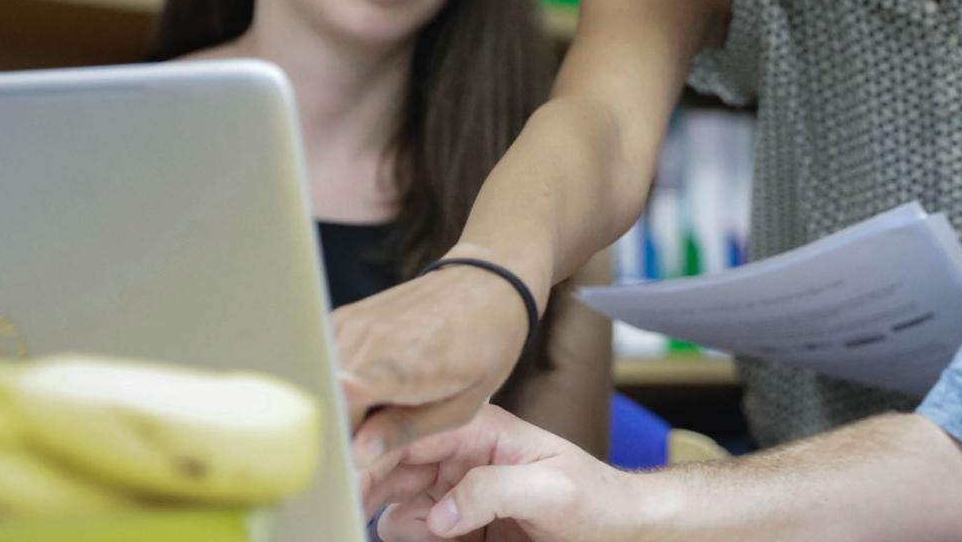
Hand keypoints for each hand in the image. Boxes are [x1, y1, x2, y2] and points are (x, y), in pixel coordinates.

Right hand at [332, 256, 535, 468]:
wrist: (483, 284)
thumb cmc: (482, 348)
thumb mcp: (460, 405)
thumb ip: (405, 430)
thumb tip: (357, 454)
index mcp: (409, 364)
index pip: (353, 391)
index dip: (340, 428)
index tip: (345, 453)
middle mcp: (370, 340)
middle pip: (329, 406)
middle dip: (342, 434)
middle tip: (379, 439)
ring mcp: (349, 325)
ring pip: (321, 388)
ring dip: (340, 407)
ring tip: (384, 405)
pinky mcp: (339, 318)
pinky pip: (322, 366)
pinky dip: (337, 383)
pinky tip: (372, 383)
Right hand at [366, 405, 650, 541]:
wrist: (615, 530)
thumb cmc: (594, 499)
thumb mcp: (551, 489)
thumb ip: (492, 490)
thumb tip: (440, 513)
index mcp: (480, 429)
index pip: (413, 430)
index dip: (373, 447)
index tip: (345, 470)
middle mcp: (458, 456)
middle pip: (389, 466)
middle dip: (367, 486)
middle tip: (352, 510)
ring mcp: (454, 492)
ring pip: (395, 508)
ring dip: (403, 524)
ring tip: (450, 537)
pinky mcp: (456, 526)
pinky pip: (414, 531)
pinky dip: (417, 539)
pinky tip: (448, 541)